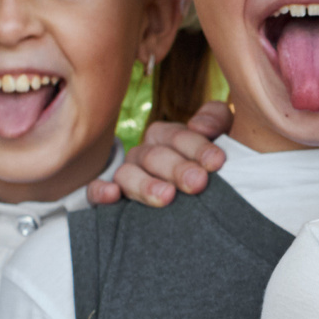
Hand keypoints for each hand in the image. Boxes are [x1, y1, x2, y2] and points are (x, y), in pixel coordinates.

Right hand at [89, 99, 233, 204]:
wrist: (210, 198)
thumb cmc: (214, 164)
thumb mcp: (223, 135)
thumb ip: (216, 120)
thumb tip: (199, 125)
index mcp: (169, 137)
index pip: (178, 136)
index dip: (198, 147)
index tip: (217, 162)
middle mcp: (145, 155)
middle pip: (155, 156)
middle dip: (178, 169)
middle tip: (198, 182)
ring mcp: (128, 176)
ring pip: (127, 174)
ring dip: (146, 184)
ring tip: (167, 196)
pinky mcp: (110, 198)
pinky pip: (94, 192)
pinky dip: (99, 191)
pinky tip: (112, 195)